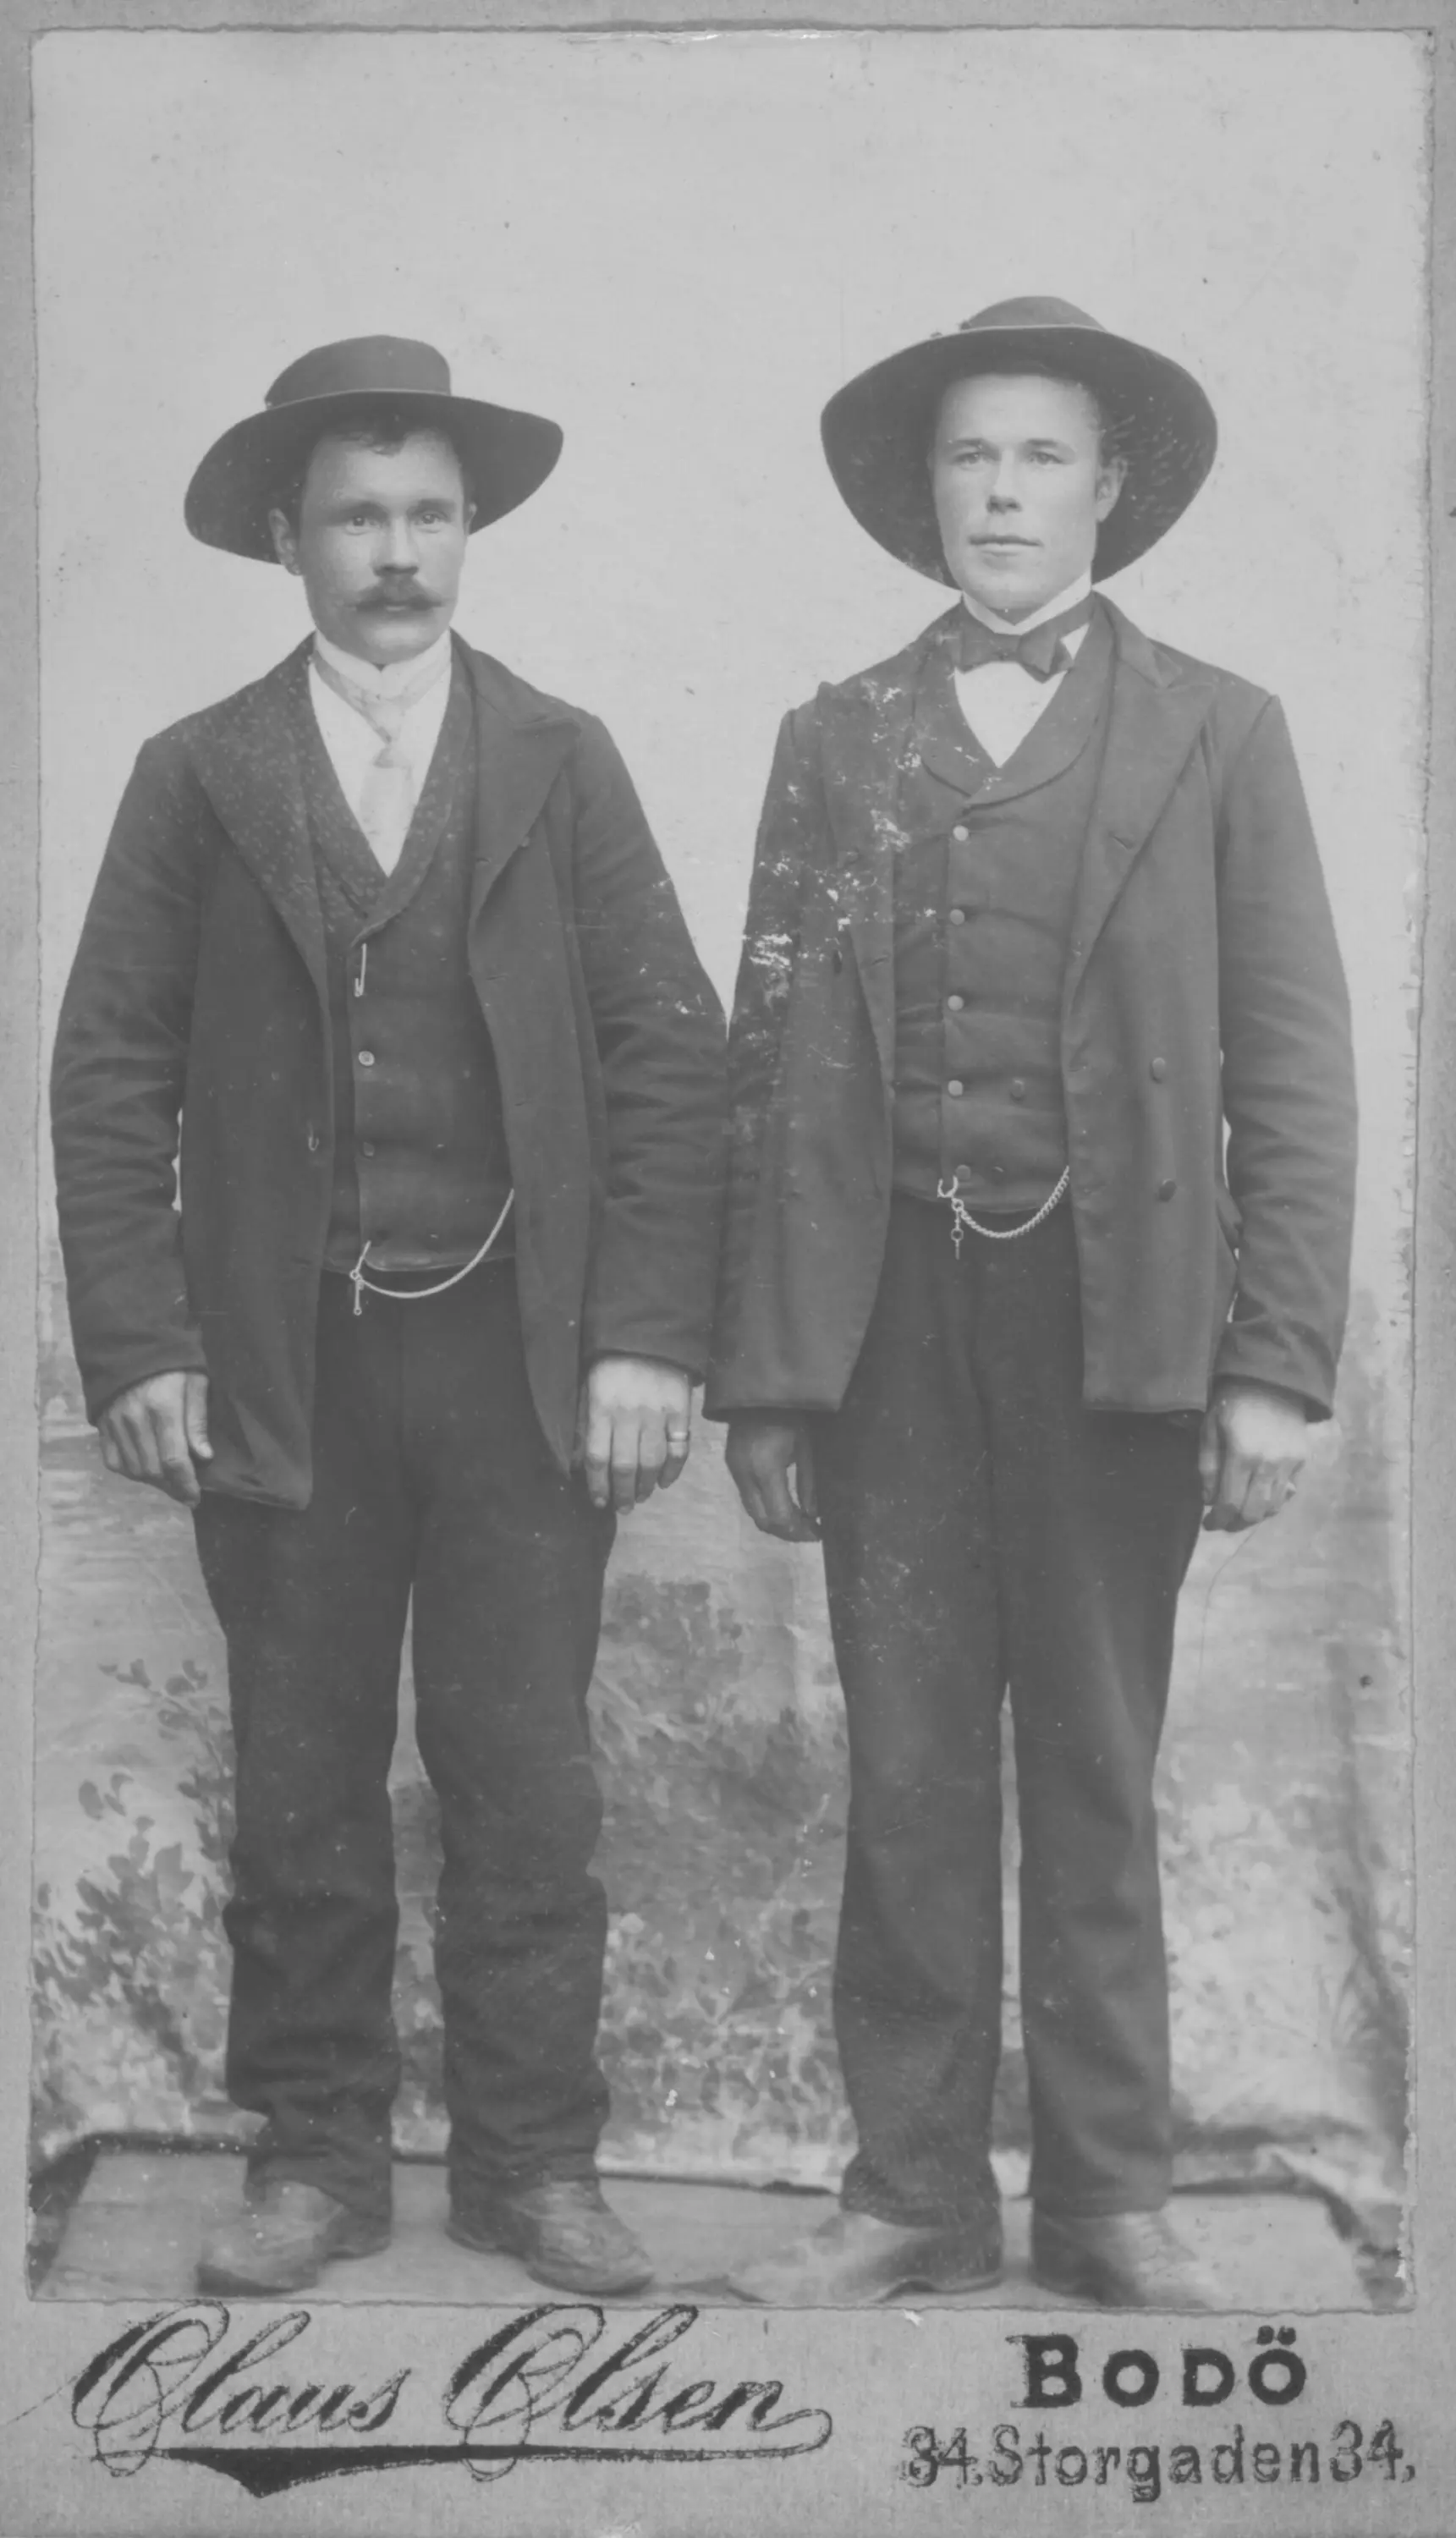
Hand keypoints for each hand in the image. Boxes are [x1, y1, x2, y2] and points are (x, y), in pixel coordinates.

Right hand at [98, 1370, 211, 1506]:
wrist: (131, 1343)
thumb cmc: (172, 1362)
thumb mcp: (195, 1383)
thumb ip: (197, 1420)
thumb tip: (203, 1457)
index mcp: (162, 1408)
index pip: (173, 1459)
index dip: (185, 1484)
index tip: (195, 1497)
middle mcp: (135, 1420)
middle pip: (152, 1470)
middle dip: (171, 1486)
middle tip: (185, 1490)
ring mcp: (115, 1423)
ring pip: (133, 1469)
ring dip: (153, 1481)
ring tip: (169, 1481)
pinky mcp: (102, 1425)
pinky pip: (113, 1460)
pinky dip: (130, 1472)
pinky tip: (144, 1470)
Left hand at [576, 1356, 692, 1511]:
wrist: (648, 1336)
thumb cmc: (611, 1367)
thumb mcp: (587, 1390)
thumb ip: (584, 1425)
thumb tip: (578, 1463)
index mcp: (601, 1408)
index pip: (597, 1457)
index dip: (597, 1485)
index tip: (599, 1501)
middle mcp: (629, 1414)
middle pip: (624, 1466)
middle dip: (623, 1493)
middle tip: (623, 1508)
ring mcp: (657, 1413)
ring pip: (652, 1461)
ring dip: (646, 1486)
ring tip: (641, 1497)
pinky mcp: (681, 1411)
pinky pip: (679, 1448)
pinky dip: (673, 1470)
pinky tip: (665, 1482)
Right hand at [725, 1413, 820, 1542]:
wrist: (758, 1392)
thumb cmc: (790, 1415)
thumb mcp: (806, 1448)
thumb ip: (808, 1484)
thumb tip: (813, 1515)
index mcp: (766, 1469)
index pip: (780, 1515)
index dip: (799, 1531)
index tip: (817, 1534)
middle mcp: (745, 1475)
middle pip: (763, 1520)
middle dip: (787, 1532)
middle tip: (809, 1533)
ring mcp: (735, 1472)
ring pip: (753, 1512)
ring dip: (775, 1522)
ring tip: (799, 1522)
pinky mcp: (732, 1467)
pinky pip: (748, 1498)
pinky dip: (765, 1508)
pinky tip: (783, 1505)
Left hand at [1198, 1380, 1307, 1531]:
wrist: (1271, 1381)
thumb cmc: (1232, 1404)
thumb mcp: (1210, 1430)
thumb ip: (1208, 1468)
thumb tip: (1210, 1501)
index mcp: (1242, 1455)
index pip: (1230, 1503)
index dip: (1218, 1520)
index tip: (1209, 1524)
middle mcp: (1269, 1464)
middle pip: (1254, 1512)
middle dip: (1236, 1523)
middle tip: (1224, 1522)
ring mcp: (1290, 1463)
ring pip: (1274, 1507)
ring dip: (1255, 1515)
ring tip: (1240, 1511)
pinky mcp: (1302, 1460)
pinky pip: (1288, 1493)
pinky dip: (1273, 1501)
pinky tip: (1259, 1496)